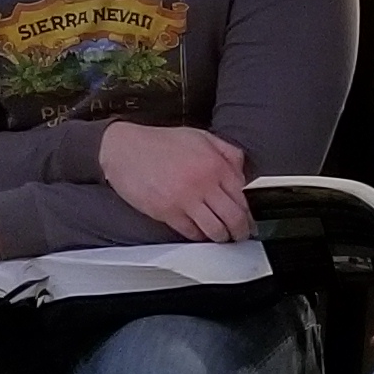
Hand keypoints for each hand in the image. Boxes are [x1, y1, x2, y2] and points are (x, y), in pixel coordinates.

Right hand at [98, 121, 254, 242]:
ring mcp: (185, 199)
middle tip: (241, 234)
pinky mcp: (167, 212)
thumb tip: (243, 170)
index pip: (243, 196)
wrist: (124, 148)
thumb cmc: (160, 143)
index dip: (249, 211)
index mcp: (215, 164)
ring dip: (222, 237)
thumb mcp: (200, 137)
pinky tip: (200, 232)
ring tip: (222, 237)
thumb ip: (226, 151)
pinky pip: (191, 232)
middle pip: (234, 217)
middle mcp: (203, 183)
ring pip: (215, 229)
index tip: (249, 219)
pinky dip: (199, 236)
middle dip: (241, 230)